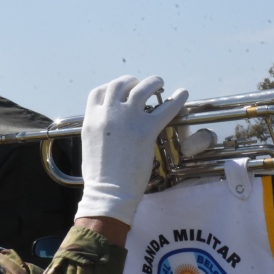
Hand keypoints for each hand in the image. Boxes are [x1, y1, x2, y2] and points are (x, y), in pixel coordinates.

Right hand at [75, 75, 188, 225]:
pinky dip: (177, 99)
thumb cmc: (100, 178)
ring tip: (160, 83)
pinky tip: (183, 94)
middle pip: (120, 85)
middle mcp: (108, 113)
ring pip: (142, 89)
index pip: (99, 92)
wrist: (108, 193)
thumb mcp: (89, 147)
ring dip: (153, 82)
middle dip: (132, 81)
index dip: (111, 87)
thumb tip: (105, 130)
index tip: (121, 89)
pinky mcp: (146, 129)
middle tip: (141, 84)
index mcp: (91, 119)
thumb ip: (97, 132)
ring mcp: (127, 119)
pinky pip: (166, 108)